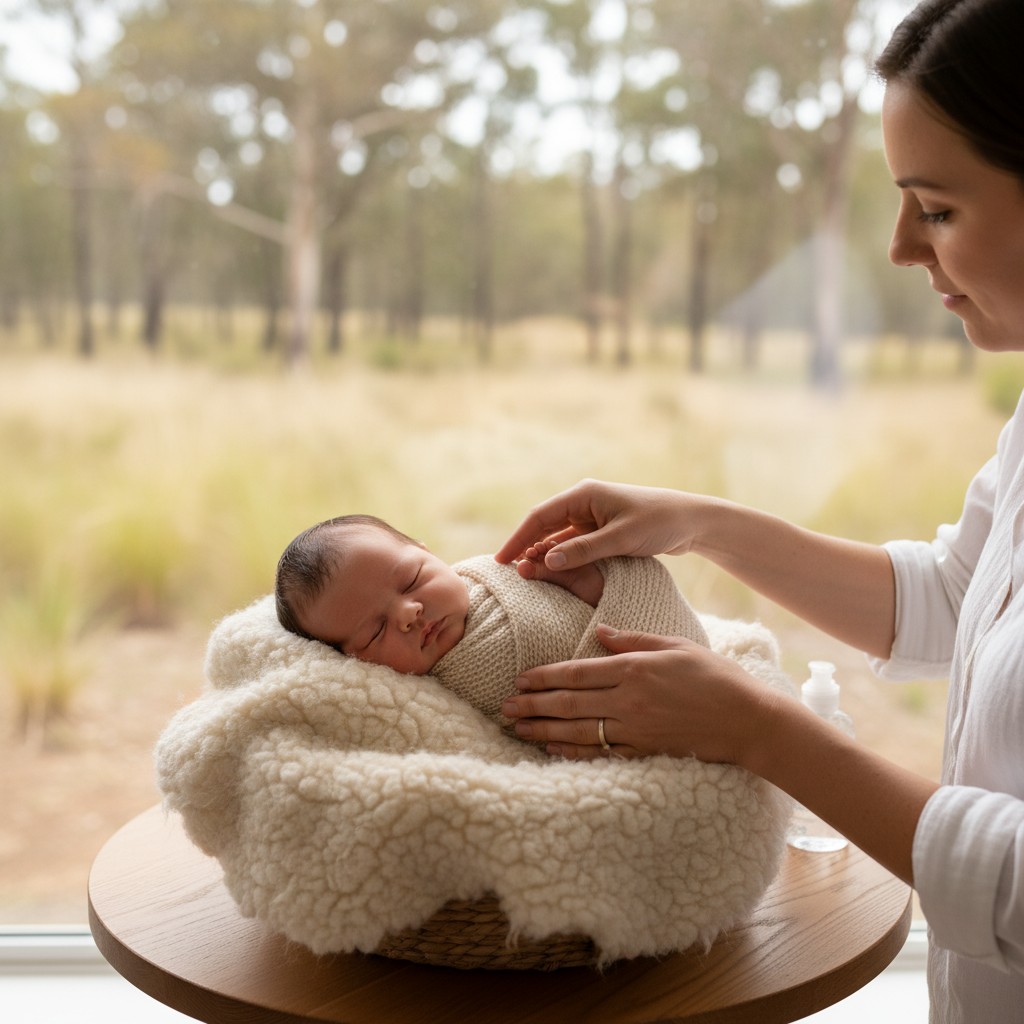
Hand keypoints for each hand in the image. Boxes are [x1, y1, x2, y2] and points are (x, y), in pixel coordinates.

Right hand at [495, 479, 701, 571]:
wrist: (692, 521)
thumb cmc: (659, 523)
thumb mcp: (620, 538)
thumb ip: (583, 550)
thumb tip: (546, 560)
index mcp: (584, 494)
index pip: (540, 517)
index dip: (518, 539)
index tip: (501, 560)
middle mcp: (584, 501)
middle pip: (543, 525)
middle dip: (525, 546)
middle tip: (507, 571)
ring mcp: (592, 515)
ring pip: (556, 536)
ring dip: (542, 553)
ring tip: (523, 574)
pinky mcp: (601, 529)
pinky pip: (572, 543)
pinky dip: (560, 555)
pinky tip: (549, 570)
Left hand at [500, 626, 777, 763]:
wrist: (748, 720)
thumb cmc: (715, 676)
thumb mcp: (675, 645)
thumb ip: (634, 639)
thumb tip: (602, 632)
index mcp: (634, 669)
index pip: (577, 672)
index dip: (545, 677)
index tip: (520, 678)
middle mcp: (628, 700)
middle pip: (568, 703)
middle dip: (532, 705)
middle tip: (505, 706)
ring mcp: (635, 729)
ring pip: (577, 730)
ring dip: (543, 730)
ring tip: (517, 728)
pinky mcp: (644, 751)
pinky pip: (599, 752)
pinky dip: (572, 751)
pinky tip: (551, 748)